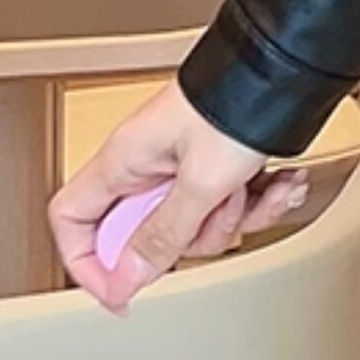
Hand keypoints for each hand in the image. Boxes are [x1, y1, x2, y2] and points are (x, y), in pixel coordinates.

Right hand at [48, 77, 309, 314]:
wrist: (289, 66)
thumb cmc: (242, 100)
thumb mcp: (203, 182)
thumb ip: (162, 236)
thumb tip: (127, 281)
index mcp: (123, 160)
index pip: (71, 222)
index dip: (88, 264)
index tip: (121, 293)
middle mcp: (147, 163)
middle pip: (147, 234)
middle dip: (196, 236)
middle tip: (218, 212)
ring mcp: (184, 165)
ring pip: (197, 225)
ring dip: (238, 215)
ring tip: (255, 185)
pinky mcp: (219, 164)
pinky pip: (229, 206)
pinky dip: (261, 199)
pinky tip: (278, 182)